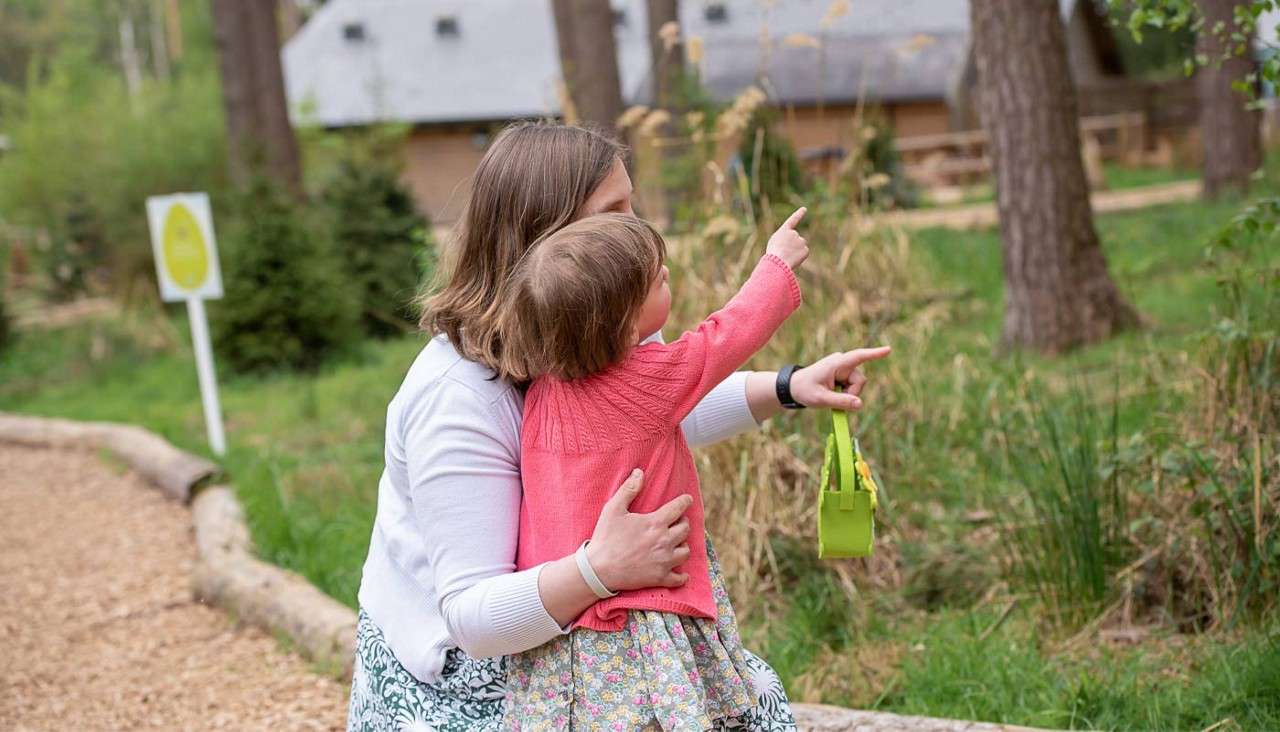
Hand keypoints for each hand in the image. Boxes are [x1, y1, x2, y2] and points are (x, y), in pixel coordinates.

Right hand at [586, 469, 691, 591]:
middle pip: (685, 529)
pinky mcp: (659, 578)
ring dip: (683, 545)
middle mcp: (664, 541)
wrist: (598, 569)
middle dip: (683, 523)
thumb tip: (639, 472)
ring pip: (685, 552)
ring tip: (677, 543)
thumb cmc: (605, 537)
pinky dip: (682, 576)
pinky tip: (681, 573)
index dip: (685, 501)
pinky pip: (679, 578)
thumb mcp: (613, 509)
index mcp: (655, 523)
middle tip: (678, 522)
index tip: (688, 499)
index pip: (678, 508)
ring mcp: (664, 561)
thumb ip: (628, 490)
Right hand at [766, 207, 808, 269]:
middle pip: (795, 239)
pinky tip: (793, 260)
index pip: (793, 220)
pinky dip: (799, 257)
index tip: (804, 209)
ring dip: (795, 251)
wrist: (778, 261)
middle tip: (784, 253)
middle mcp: (794, 233)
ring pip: (800, 246)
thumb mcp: (775, 243)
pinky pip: (803, 253)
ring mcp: (801, 241)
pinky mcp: (805, 250)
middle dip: (792, 245)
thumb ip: (784, 239)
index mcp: (784, 230)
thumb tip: (793, 245)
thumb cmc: (773, 253)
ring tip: (787, 257)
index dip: (799, 214)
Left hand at [790, 346, 891, 409]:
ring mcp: (843, 369)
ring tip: (830, 396)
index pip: (858, 357)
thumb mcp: (821, 399)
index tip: (889, 350)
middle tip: (833, 400)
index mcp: (836, 364)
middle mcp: (842, 363)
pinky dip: (845, 394)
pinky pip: (852, 387)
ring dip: (847, 395)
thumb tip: (860, 404)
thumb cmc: (804, 390)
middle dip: (851, 394)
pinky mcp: (843, 375)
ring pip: (857, 386)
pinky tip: (833, 395)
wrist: (793, 388)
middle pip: (860, 381)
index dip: (874, 354)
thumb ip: (841, 402)